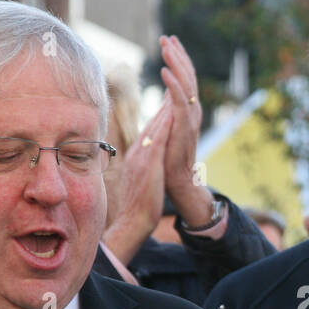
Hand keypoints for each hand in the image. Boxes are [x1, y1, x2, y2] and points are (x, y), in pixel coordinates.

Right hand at [102, 100, 171, 263]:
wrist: (133, 222)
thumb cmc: (138, 206)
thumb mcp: (140, 181)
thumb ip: (143, 168)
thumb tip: (146, 163)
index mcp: (137, 156)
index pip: (150, 130)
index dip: (161, 114)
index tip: (170, 100)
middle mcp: (138, 152)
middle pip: (152, 123)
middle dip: (164, 104)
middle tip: (175, 86)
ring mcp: (142, 157)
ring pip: (155, 126)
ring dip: (165, 107)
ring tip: (176, 89)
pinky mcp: (149, 164)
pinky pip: (158, 139)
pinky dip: (165, 124)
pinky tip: (173, 112)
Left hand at [158, 34, 212, 225]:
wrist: (176, 183)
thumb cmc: (168, 161)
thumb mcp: (166, 131)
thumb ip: (168, 114)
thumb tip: (165, 101)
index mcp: (185, 110)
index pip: (183, 79)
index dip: (177, 60)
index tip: (169, 42)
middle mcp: (191, 111)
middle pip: (187, 76)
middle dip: (177, 55)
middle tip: (167, 37)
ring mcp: (190, 119)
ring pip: (186, 84)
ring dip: (176, 63)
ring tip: (166, 46)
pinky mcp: (184, 127)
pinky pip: (180, 101)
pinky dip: (173, 85)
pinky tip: (164, 71)